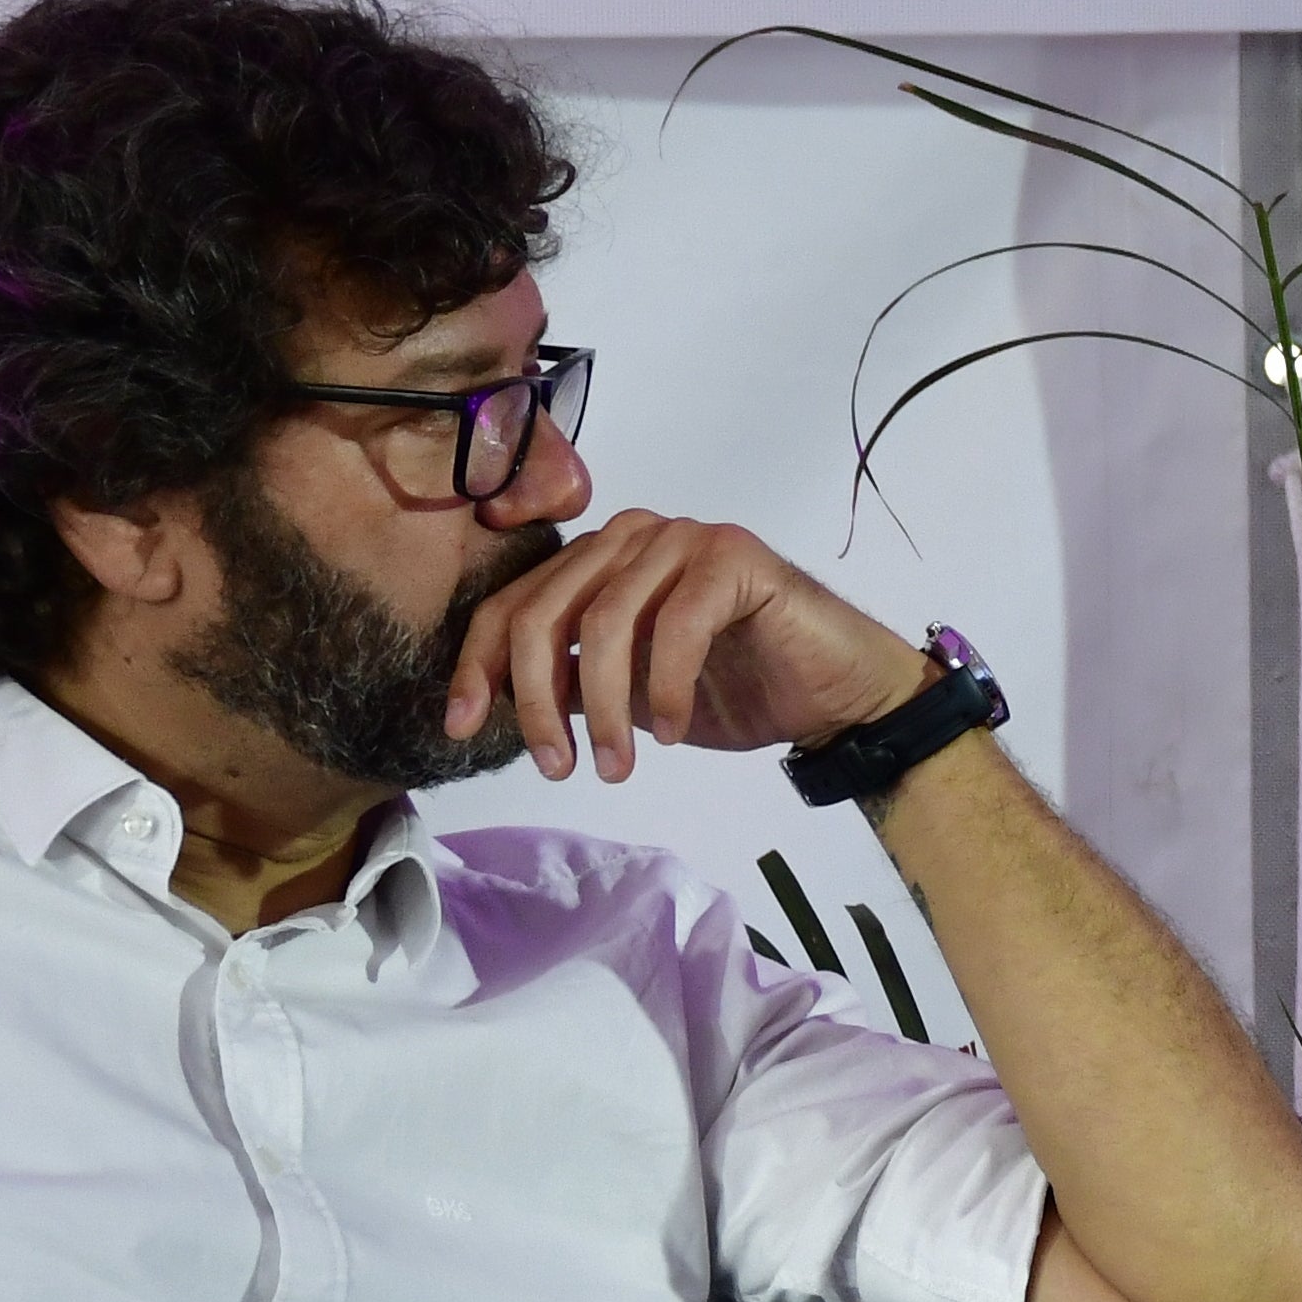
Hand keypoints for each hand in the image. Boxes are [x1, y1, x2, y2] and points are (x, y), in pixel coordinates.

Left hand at [436, 514, 923, 787]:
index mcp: (600, 560)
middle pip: (546, 611)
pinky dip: (666, 686)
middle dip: (536, 698)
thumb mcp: (630, 698)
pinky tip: (674, 732)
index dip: (480, 666)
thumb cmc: (739, 691)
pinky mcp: (735, 558)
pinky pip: (677, 624)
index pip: (514, 604)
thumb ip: (571, 684)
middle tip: (556, 764)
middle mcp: (635, 534)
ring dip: (603, 706)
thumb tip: (495, 700)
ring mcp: (685, 539)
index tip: (463, 727)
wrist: (837, 696)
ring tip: (614, 767)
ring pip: (606, 621)